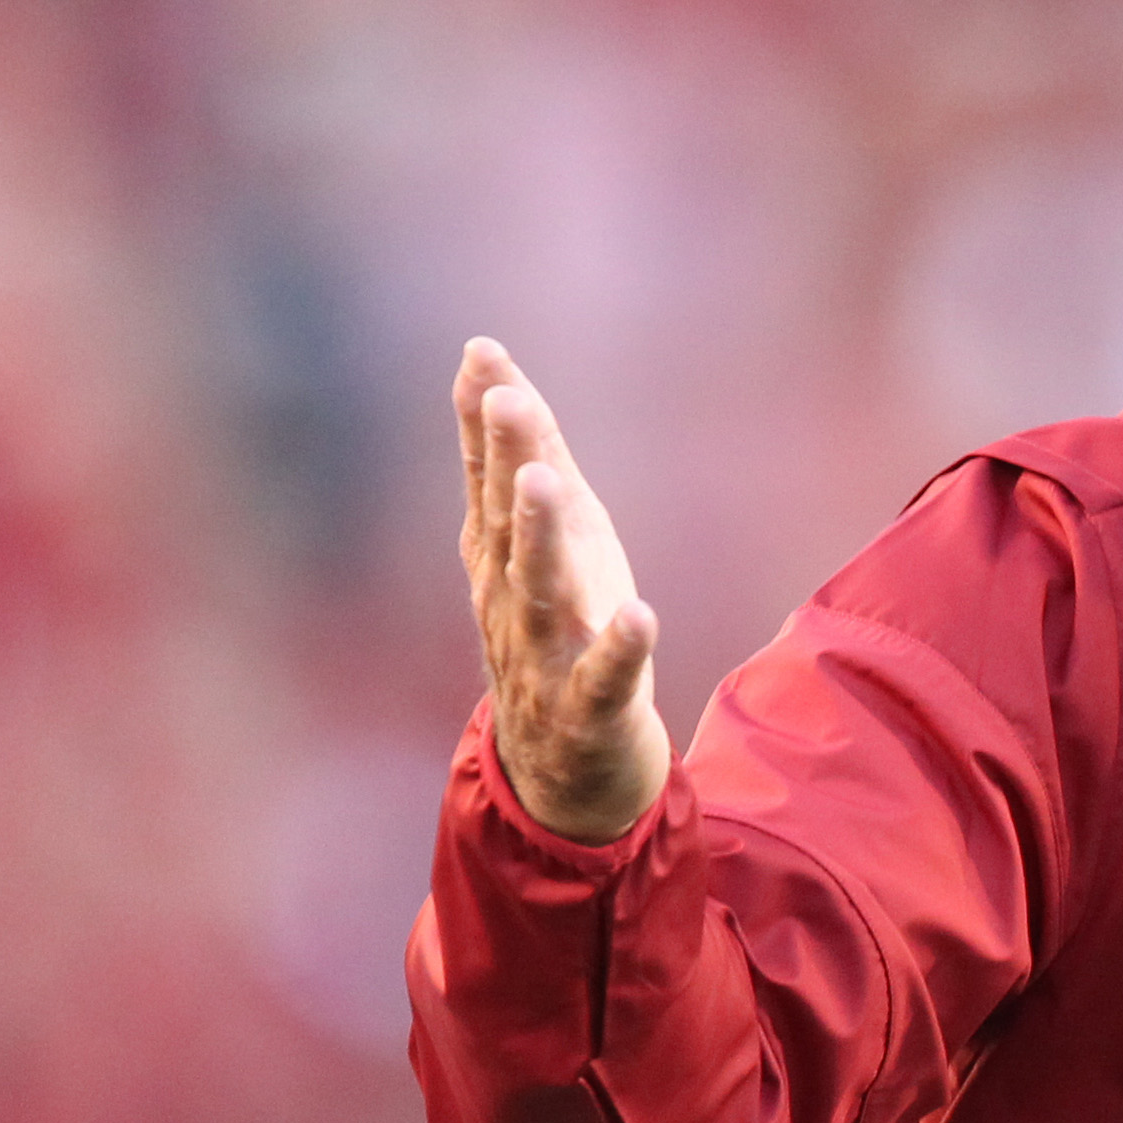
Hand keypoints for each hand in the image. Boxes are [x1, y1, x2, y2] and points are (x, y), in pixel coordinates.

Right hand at [454, 337, 668, 842]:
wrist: (564, 769)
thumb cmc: (561, 637)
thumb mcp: (548, 547)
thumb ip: (528, 465)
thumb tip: (500, 378)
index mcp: (503, 560)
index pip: (488, 480)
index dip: (482, 418)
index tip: (482, 352)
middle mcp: (511, 600)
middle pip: (505, 523)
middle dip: (502, 458)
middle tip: (503, 395)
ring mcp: (545, 656)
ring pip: (539, 591)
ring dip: (539, 535)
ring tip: (544, 478)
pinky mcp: (589, 710)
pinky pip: (604, 677)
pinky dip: (620, 647)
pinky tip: (640, 613)